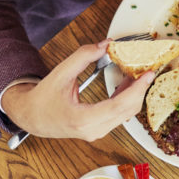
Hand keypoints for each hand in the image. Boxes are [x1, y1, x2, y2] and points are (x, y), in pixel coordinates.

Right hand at [0, 41, 154, 141]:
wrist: (31, 118)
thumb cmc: (42, 99)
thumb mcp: (60, 73)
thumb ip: (83, 57)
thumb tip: (105, 45)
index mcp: (82, 119)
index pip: (118, 105)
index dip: (137, 89)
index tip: (148, 75)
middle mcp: (93, 130)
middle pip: (127, 110)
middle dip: (140, 89)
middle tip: (146, 71)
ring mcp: (97, 133)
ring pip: (126, 114)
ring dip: (134, 94)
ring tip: (137, 74)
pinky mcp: (98, 131)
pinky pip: (119, 116)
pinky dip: (126, 100)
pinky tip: (126, 85)